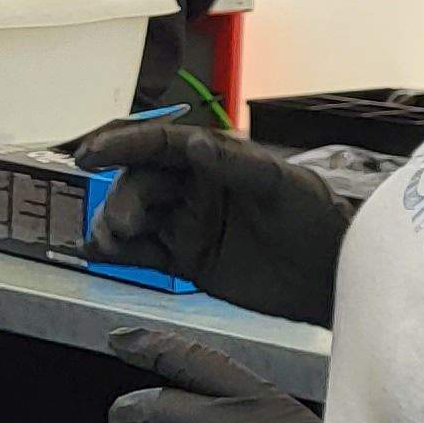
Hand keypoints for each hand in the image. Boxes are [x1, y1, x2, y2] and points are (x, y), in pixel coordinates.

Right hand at [73, 121, 354, 323]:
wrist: (333, 278)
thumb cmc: (318, 221)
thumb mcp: (282, 185)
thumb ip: (234, 165)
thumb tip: (193, 144)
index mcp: (216, 160)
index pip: (159, 145)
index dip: (121, 145)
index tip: (90, 155)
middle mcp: (196, 189)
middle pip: (139, 183)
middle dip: (122, 198)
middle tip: (126, 222)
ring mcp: (188, 224)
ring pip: (134, 217)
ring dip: (113, 224)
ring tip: (113, 240)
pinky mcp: (186, 259)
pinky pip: (141, 252)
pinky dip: (117, 252)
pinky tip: (101, 253)